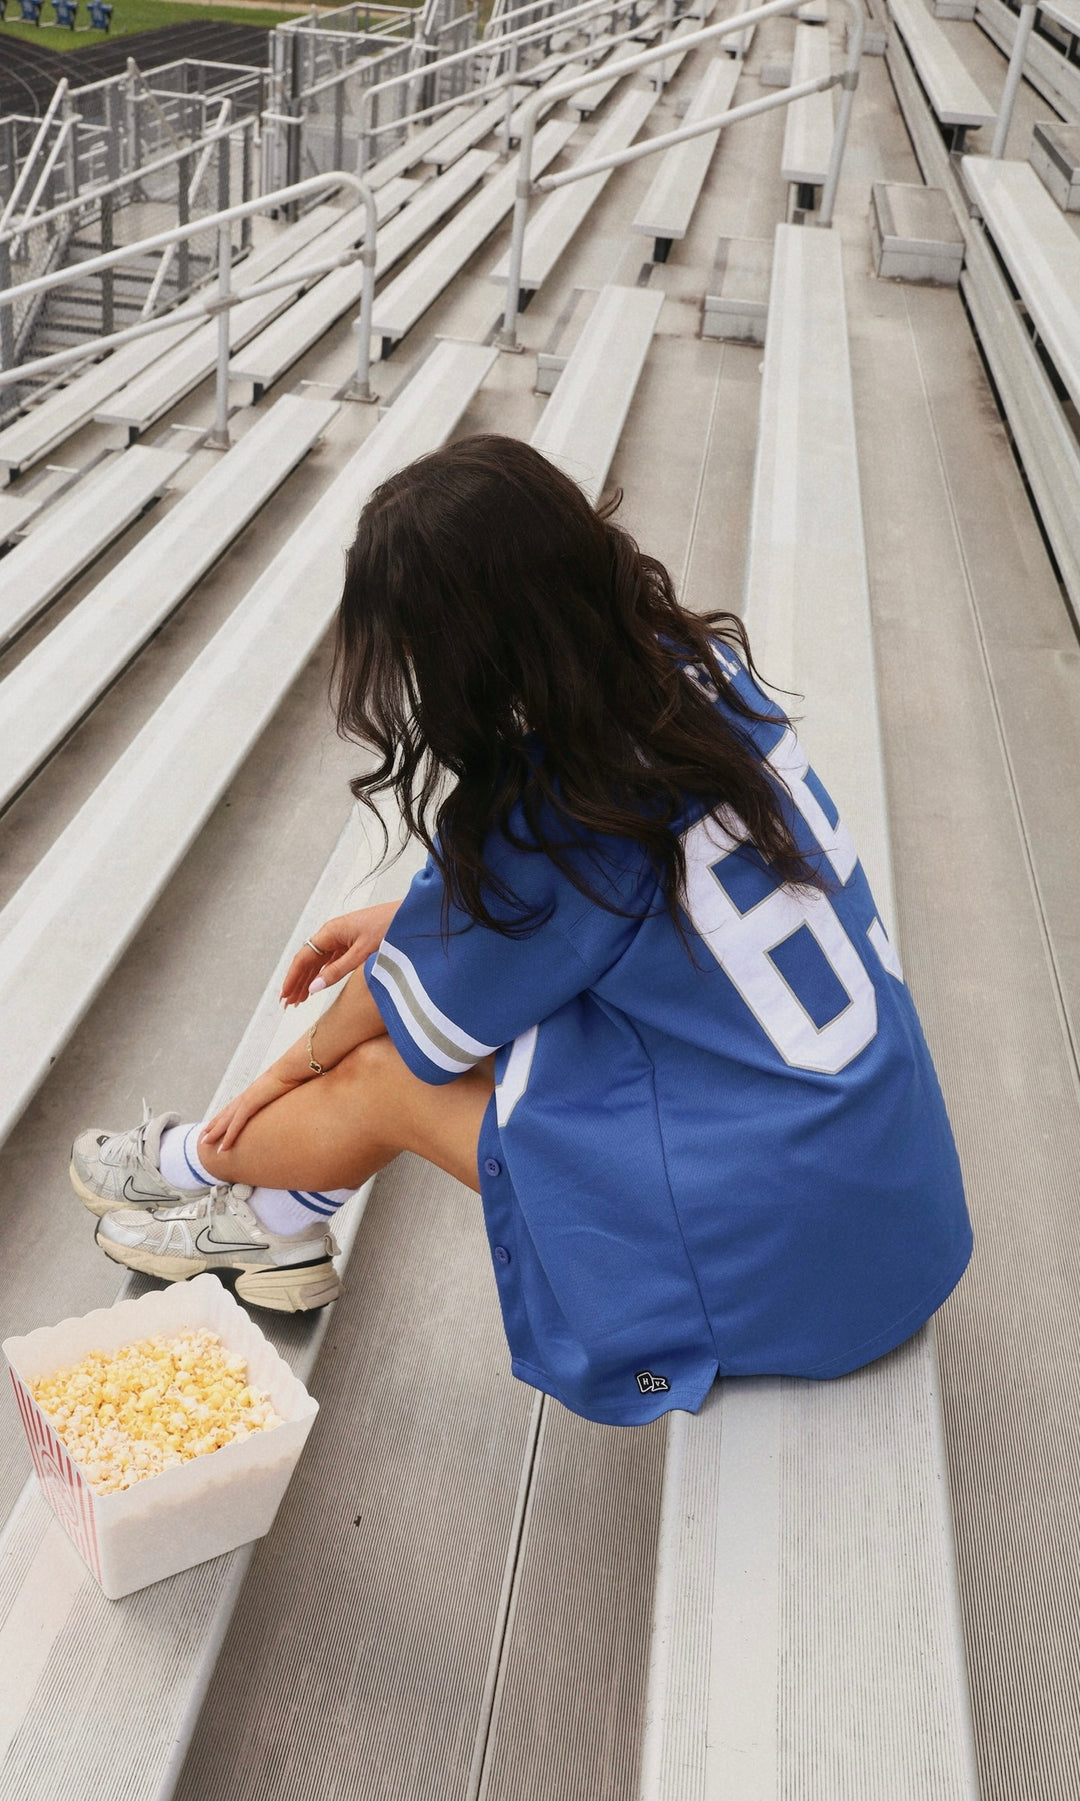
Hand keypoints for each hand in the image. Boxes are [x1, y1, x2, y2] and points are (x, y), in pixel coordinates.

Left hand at [201, 1067, 306, 1154]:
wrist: (294, 1068)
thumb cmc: (294, 1075)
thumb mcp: (288, 1089)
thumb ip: (285, 1096)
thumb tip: (293, 1101)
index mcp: (255, 1092)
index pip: (235, 1106)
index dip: (225, 1116)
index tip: (216, 1124)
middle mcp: (248, 1095)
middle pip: (226, 1113)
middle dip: (214, 1125)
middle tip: (204, 1136)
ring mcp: (247, 1099)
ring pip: (226, 1120)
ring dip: (215, 1132)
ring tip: (205, 1143)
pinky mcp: (250, 1104)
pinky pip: (236, 1124)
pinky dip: (229, 1136)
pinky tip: (223, 1146)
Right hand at [280, 900, 401, 1006]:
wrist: (413, 916)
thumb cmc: (389, 928)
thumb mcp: (362, 953)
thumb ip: (337, 971)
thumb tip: (313, 988)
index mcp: (331, 932)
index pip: (303, 958)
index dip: (292, 978)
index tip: (284, 996)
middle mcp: (333, 933)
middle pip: (308, 960)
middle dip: (297, 982)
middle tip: (288, 1004)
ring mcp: (343, 937)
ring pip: (319, 961)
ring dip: (308, 979)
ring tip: (299, 1000)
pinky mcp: (353, 941)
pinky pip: (331, 959)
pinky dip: (323, 973)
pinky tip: (318, 985)